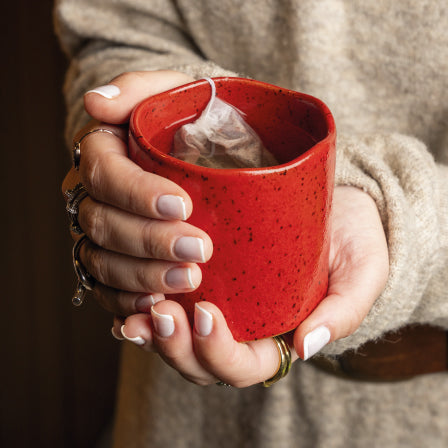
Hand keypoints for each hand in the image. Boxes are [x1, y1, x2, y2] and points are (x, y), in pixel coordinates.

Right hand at [62, 70, 212, 315]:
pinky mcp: (115, 264)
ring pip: (102, 262)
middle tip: (199, 250)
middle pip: (102, 224)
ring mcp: (100, 234)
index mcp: (102, 153)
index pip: (104, 172)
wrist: (202, 150)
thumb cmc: (190, 122)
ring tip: (189, 280)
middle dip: (150, 241)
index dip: (136, 192)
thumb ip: (138, 89)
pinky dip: (128, 303)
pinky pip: (107, 291)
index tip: (182, 204)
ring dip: (144, 276)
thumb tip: (96, 104)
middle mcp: (93, 195)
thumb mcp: (175, 92)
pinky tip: (158, 305)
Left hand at [120, 185, 388, 386]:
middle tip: (161, 311)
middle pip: (200, 362)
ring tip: (138, 306)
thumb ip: (342, 313)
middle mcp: (243, 329)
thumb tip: (305, 347)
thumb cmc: (352, 240)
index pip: (245, 367)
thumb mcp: (361, 274)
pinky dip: (145, 302)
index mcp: (278, 338)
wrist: (336, 206)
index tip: (209, 314)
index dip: (221, 353)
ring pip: (178, 337)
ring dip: (153, 328)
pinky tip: (129, 291)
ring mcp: (223, 305)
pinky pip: (171, 299)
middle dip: (176, 346)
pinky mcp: (205, 278)